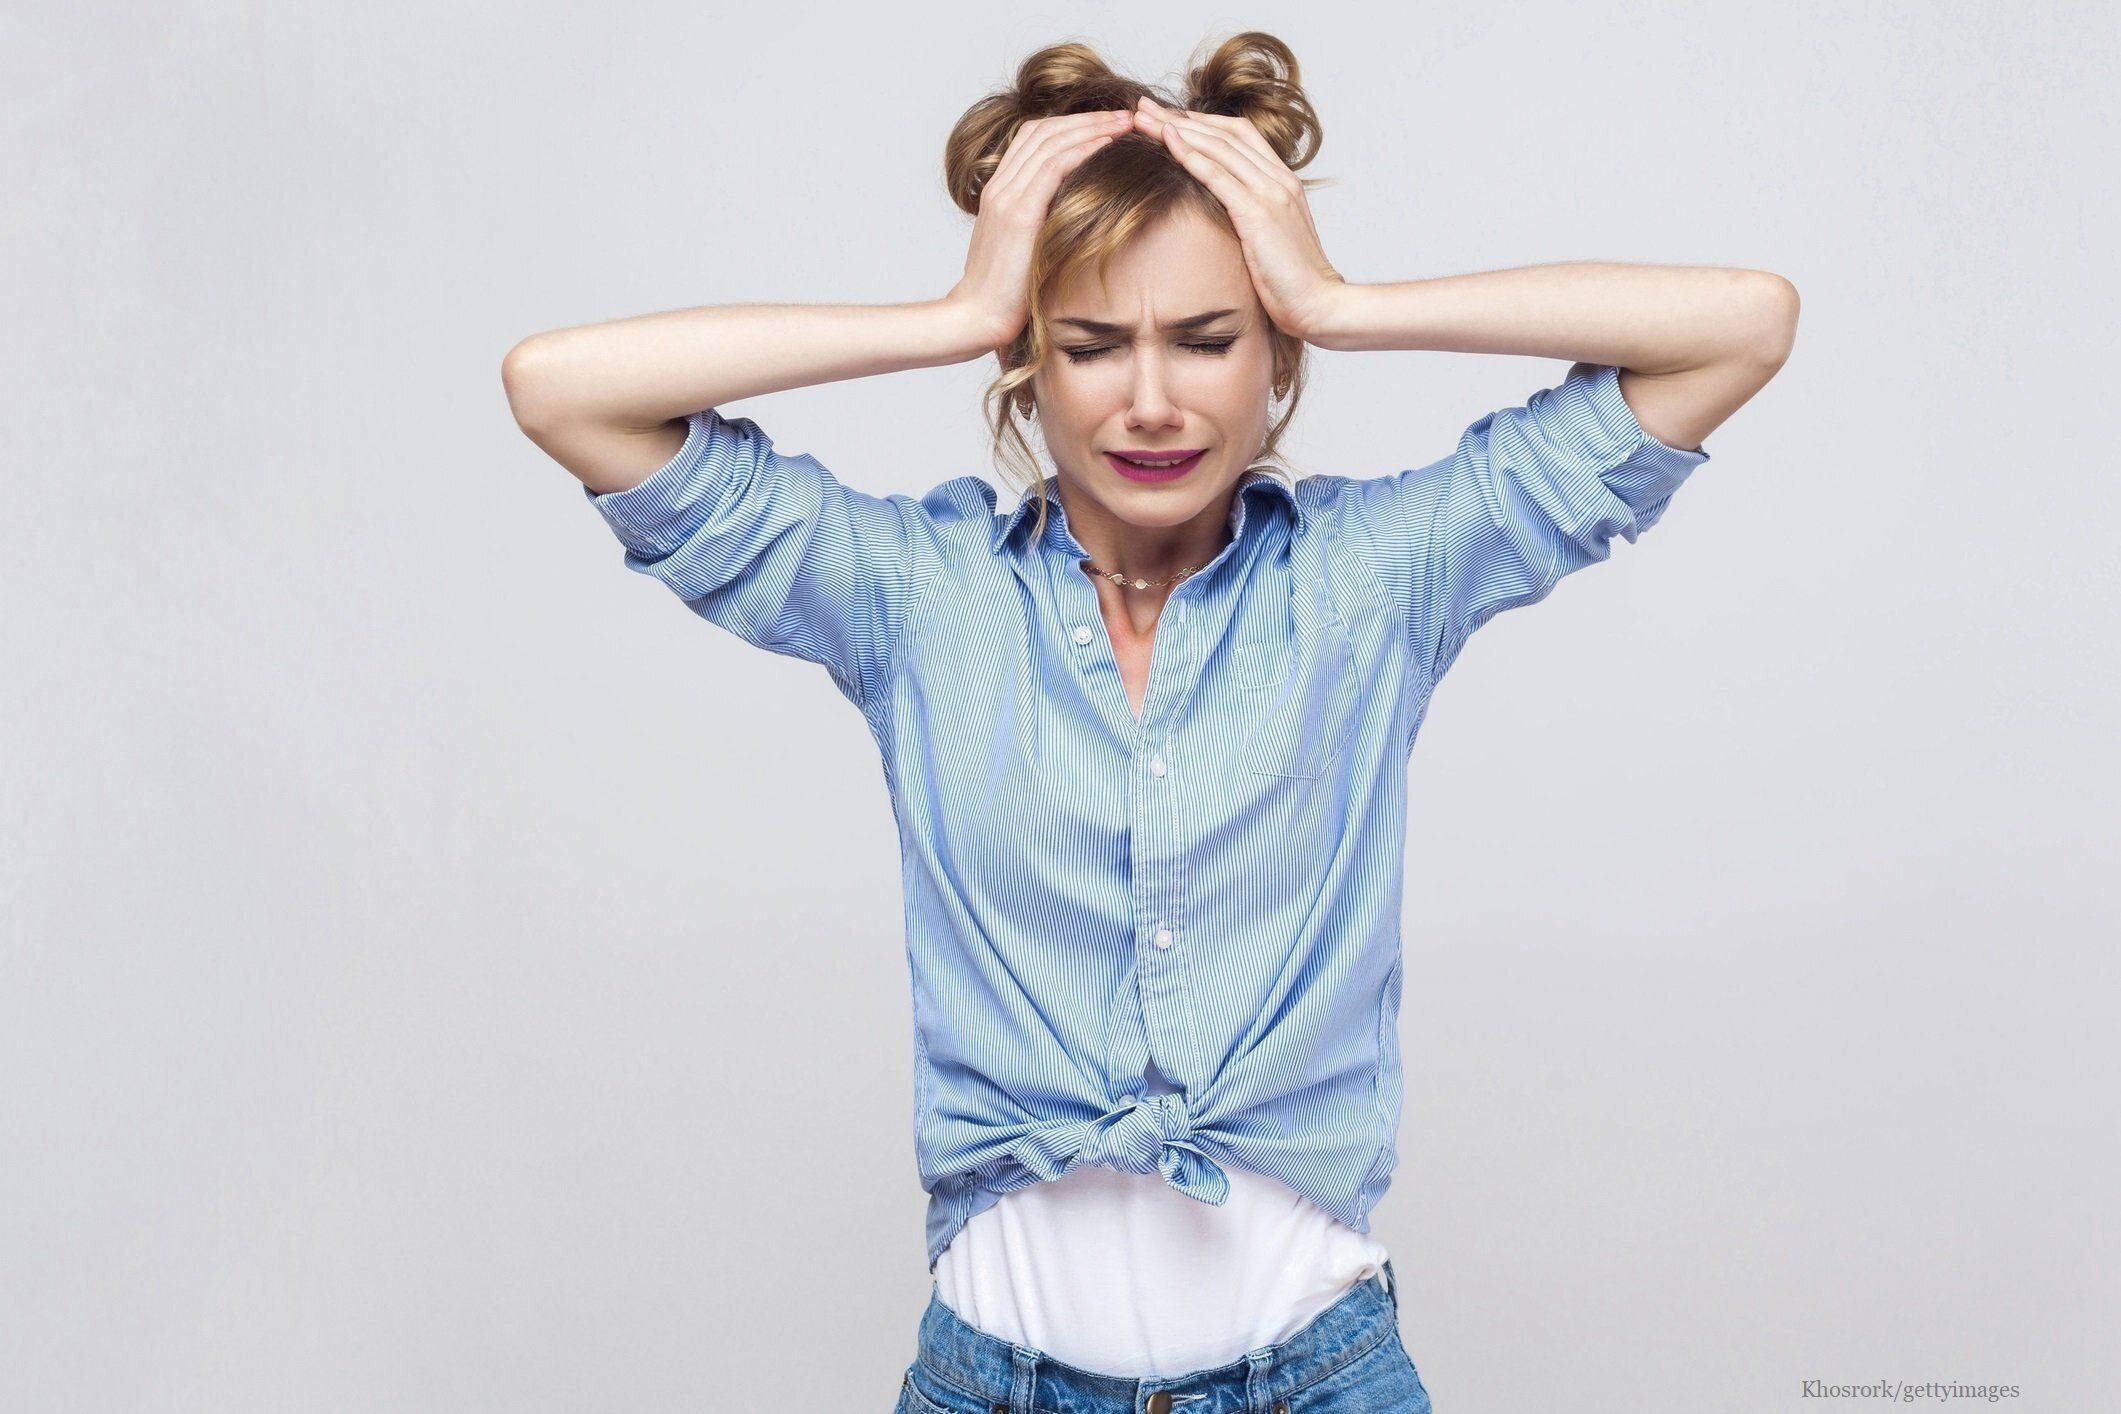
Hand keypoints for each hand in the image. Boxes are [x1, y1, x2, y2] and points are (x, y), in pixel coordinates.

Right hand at [946, 109, 1134, 349]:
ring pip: (1051, 141)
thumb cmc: (1003, 295)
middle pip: (1043, 131)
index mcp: (998, 193)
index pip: (1032, 139)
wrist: (976, 318)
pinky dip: (1083, 148)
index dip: (1070, 125)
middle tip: (1123, 114)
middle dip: (1086, 118)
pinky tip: (1108, 143)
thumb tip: (1071, 217)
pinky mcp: (1019, 214)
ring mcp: (1006, 197)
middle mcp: (1000, 187)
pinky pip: (1054, 166)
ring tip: (1124, 122)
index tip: (1104, 125)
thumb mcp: (1020, 250)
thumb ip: (1038, 226)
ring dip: (1091, 127)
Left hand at [1130, 96, 1347, 343]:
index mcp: (1283, 181)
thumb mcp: (1270, 238)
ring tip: (1143, 119)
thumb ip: (1250, 216)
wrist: (1319, 304)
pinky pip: (1219, 176)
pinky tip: (1166, 143)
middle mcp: (1278, 178)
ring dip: (1177, 129)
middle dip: (1180, 117)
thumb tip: (1220, 214)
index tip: (1167, 118)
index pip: (1239, 135)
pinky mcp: (1258, 213)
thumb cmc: (1292, 281)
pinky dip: (1191, 155)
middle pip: (1224, 132)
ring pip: (1218, 147)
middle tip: (1144, 107)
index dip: (1201, 122)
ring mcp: (1270, 193)